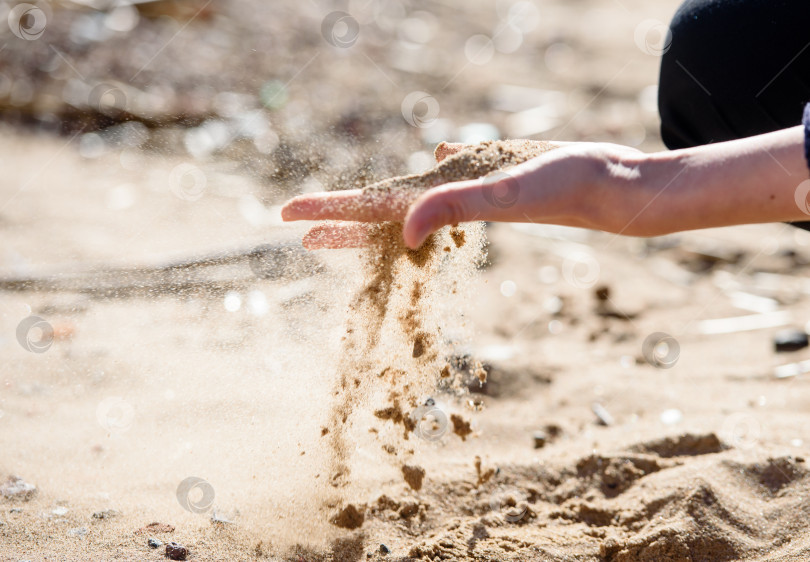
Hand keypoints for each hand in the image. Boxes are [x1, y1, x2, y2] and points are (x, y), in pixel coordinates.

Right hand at [282, 126, 808, 248]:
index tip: (288, 215)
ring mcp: (470, 195)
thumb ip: (456, 206)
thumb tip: (407, 229)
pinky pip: (433, 214)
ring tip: (331, 234)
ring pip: (402, 210)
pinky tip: (405, 220)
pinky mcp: (491, 203)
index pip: (374, 202)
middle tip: (295, 229)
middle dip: (337, 220)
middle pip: (380, 207)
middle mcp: (452, 188)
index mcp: (447, 186)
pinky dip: (406, 221)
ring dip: (366, 223)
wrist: (615, 186)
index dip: (330, 210)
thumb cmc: (570, 184)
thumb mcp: (511, 195)